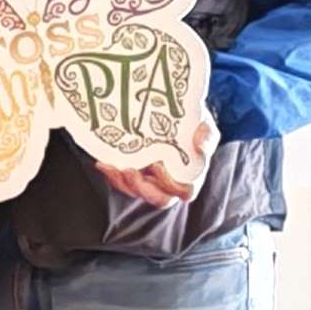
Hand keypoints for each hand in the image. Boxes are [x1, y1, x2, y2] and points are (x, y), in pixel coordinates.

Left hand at [95, 108, 218, 205]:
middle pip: (159, 199)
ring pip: (136, 192)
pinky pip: (122, 182)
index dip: (171, 185)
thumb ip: (207, 135)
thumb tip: (201, 146)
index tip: (158, 165)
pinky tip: (103, 163)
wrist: (172, 110)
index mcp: (191, 176)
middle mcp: (170, 183)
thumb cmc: (192, 122)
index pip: (184, 192)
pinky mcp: (133, 172)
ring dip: (123, 183)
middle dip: (143, 188)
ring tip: (112, 167)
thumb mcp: (203, 124)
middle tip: (130, 171)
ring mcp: (150, 179)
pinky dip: (112, 174)